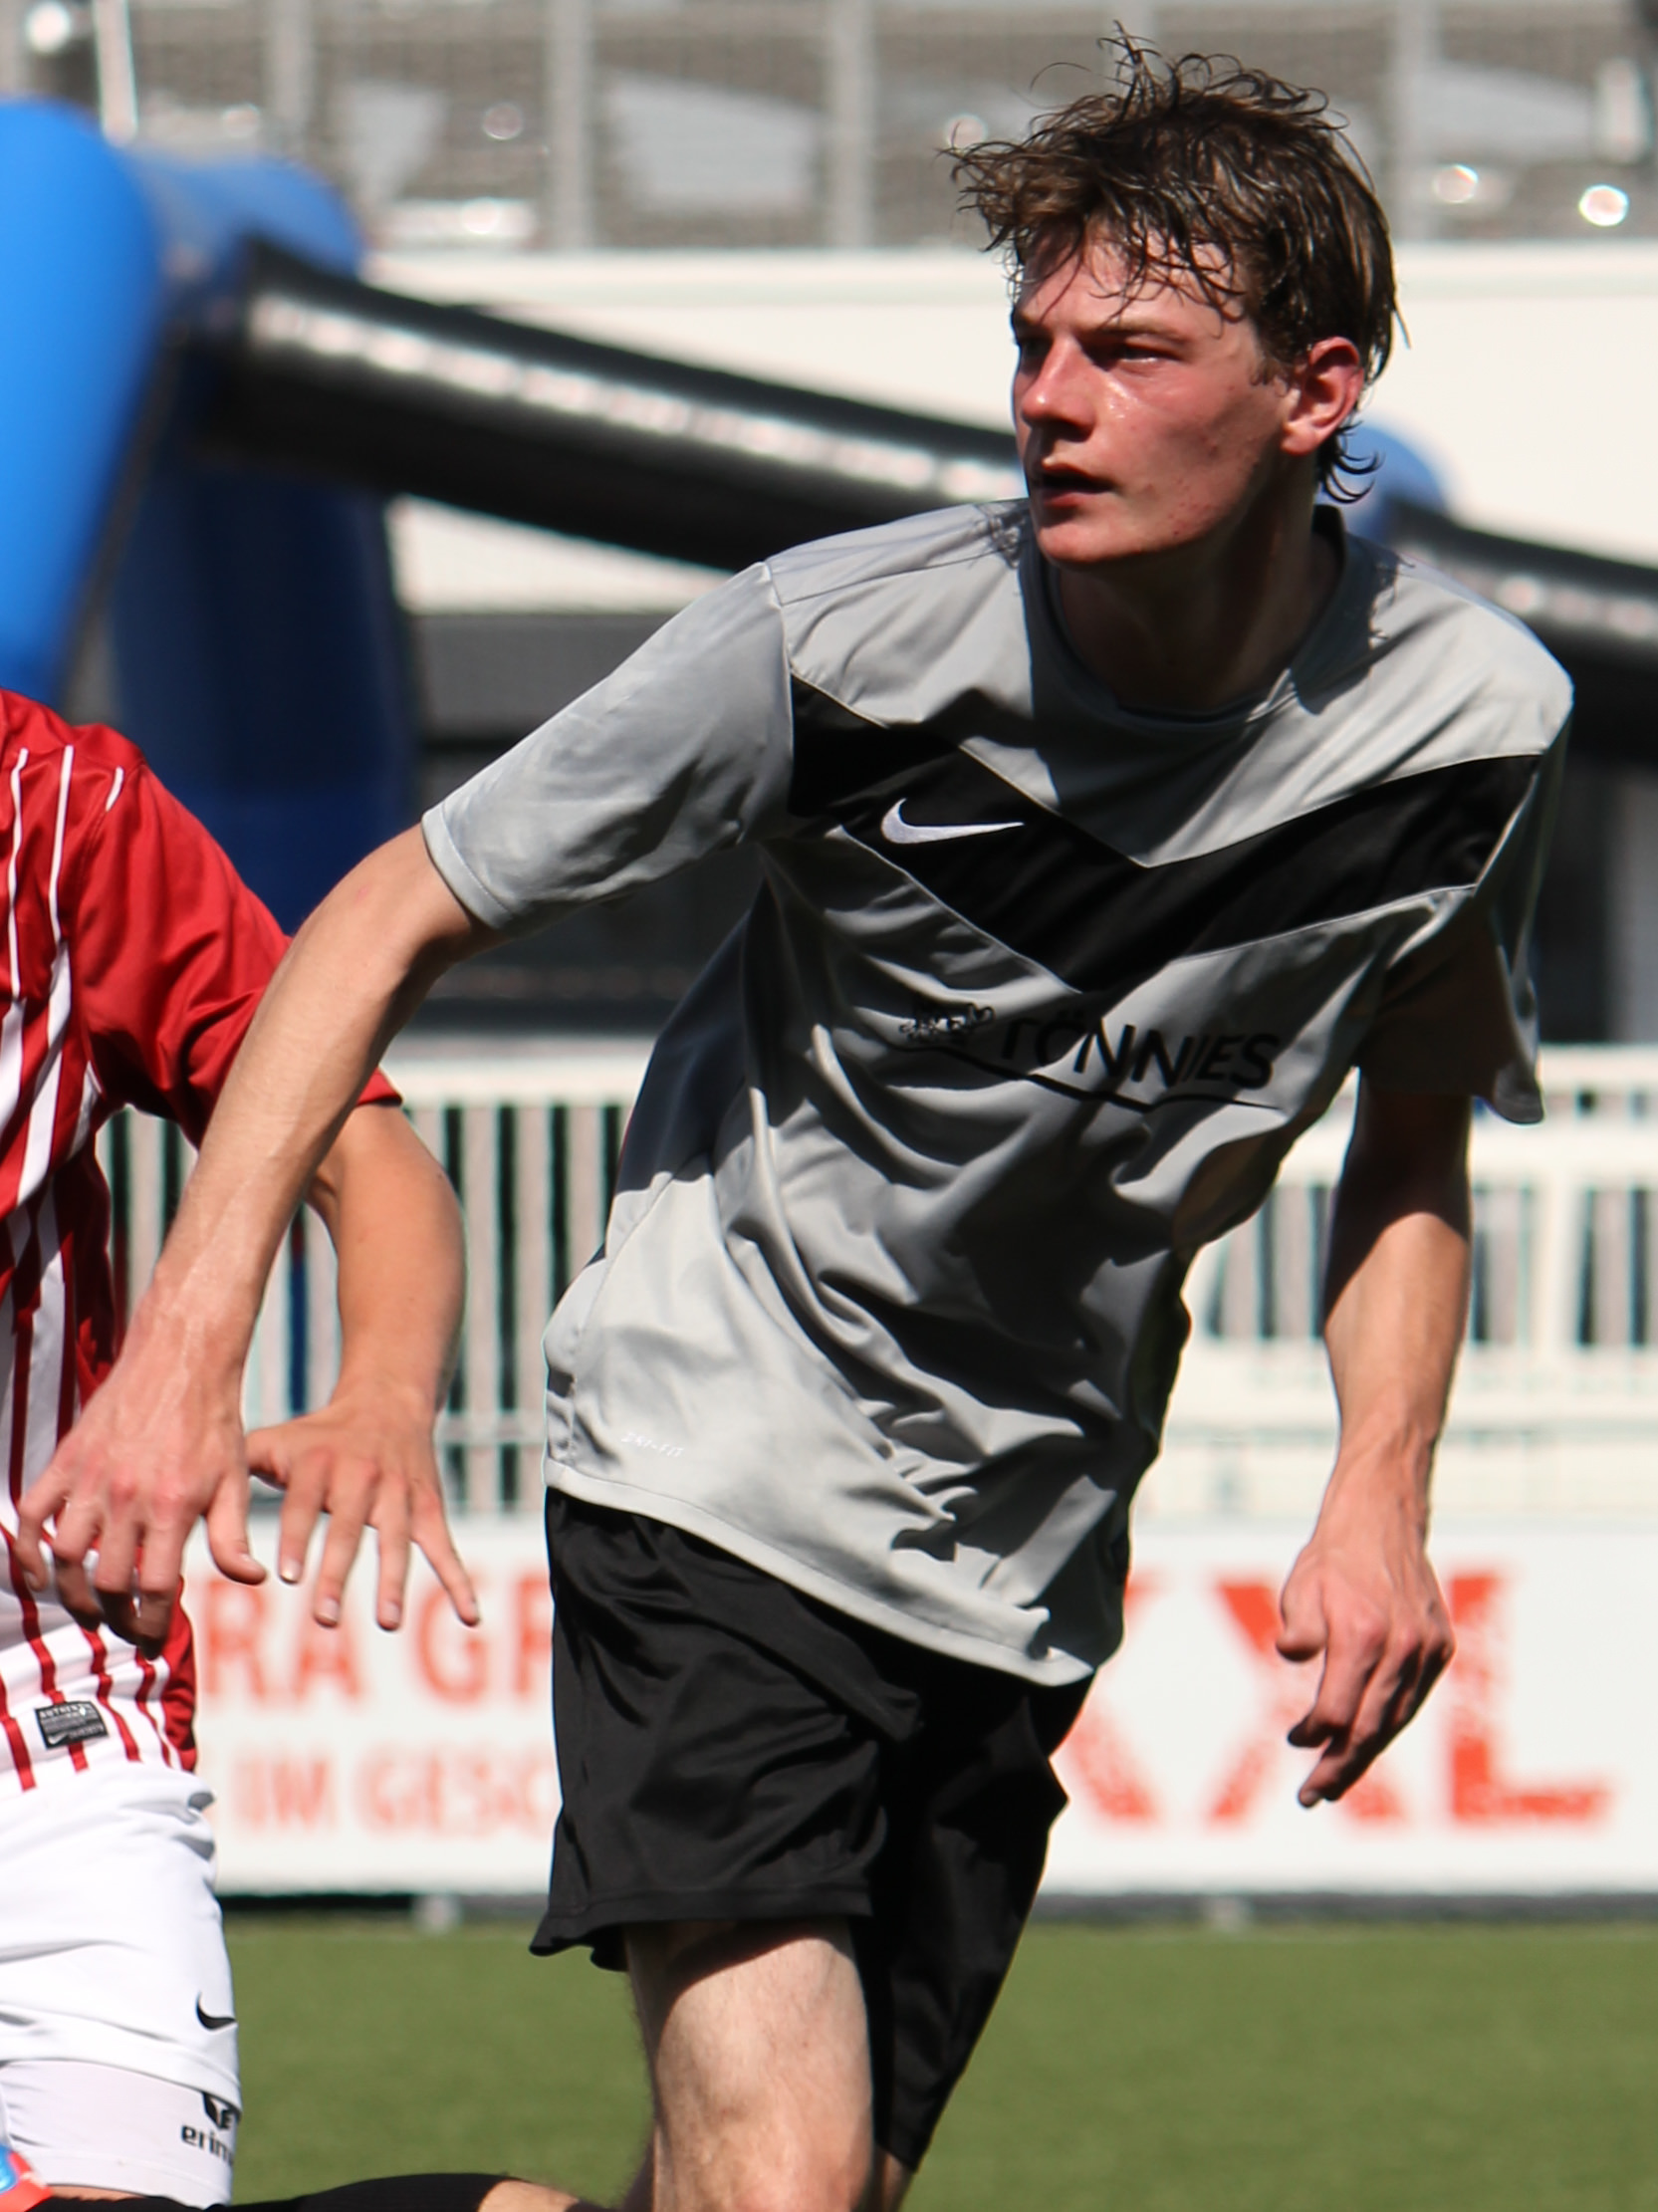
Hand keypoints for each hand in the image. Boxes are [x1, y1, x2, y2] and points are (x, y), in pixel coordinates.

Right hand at [15, 1326, 262, 1650]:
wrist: (182, 1360)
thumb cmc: (214, 1422)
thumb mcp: (235, 1481)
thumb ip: (235, 1538)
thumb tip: (254, 1580)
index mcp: (174, 1507)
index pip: (155, 1590)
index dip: (151, 1625)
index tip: (151, 1639)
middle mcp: (129, 1497)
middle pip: (110, 1583)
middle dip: (116, 1617)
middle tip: (124, 1627)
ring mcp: (93, 1479)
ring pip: (67, 1558)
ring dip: (73, 1594)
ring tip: (90, 1609)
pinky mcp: (68, 1460)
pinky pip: (33, 1515)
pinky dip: (28, 1552)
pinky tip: (40, 1576)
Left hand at [248, 1379, 478, 1632]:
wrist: (386, 1400)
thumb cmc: (316, 1436)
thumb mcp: (276, 1440)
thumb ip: (239, 1472)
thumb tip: (191, 1514)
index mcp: (319, 1464)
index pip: (305, 1504)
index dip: (300, 1537)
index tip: (290, 1577)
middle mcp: (362, 1476)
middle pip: (349, 1528)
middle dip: (337, 1571)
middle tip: (322, 1616)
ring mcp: (399, 1493)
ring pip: (397, 1540)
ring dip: (393, 1580)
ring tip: (386, 1621)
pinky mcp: (428, 1506)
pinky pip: (445, 1547)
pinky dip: (459, 1582)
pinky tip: (470, 1617)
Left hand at [1276, 1455, 1454, 1806]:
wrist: (1384, 1516)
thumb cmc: (1333, 1554)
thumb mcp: (1301, 1584)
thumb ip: (1298, 1627)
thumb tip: (1295, 1659)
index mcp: (1364, 1634)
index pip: (1339, 1710)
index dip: (1314, 1735)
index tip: (1293, 1741)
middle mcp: (1403, 1648)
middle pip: (1371, 1728)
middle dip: (1341, 1767)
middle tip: (1313, 1797)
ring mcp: (1428, 1650)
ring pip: (1397, 1720)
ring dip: (1366, 1755)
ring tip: (1336, 1783)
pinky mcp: (1440, 1647)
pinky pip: (1412, 1699)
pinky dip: (1389, 1724)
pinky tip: (1366, 1741)